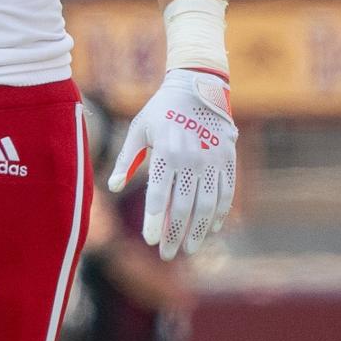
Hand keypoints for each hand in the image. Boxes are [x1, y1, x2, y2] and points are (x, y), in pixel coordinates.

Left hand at [108, 69, 236, 260]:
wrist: (197, 86)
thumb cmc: (161, 109)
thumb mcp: (139, 128)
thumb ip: (126, 159)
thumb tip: (111, 186)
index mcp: (166, 152)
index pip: (159, 196)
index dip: (154, 221)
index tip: (150, 241)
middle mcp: (191, 159)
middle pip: (183, 207)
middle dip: (174, 234)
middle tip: (168, 254)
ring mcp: (213, 160)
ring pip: (207, 206)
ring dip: (198, 230)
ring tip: (189, 248)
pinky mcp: (228, 160)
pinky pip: (226, 194)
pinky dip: (220, 214)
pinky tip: (213, 228)